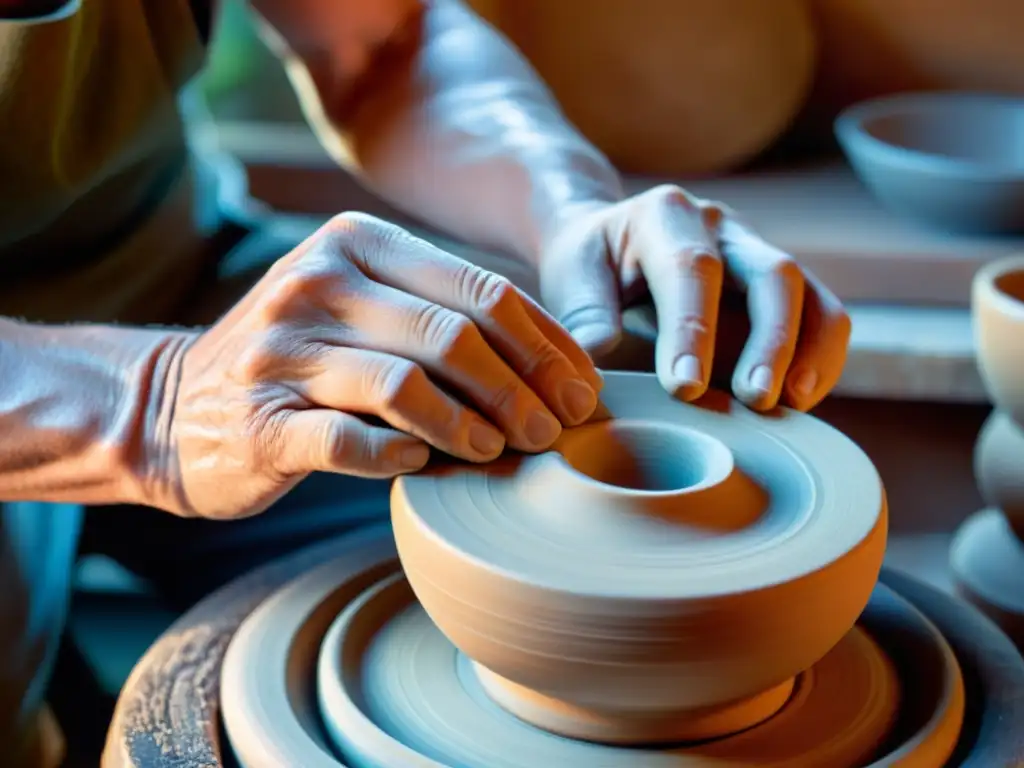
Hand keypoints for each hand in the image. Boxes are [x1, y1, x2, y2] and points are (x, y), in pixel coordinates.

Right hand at [155, 213, 601, 518]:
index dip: (545, 346)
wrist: (175, 407)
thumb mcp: (367, 309)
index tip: (582, 392)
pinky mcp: (259, 420)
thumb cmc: (305, 360)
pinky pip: (347, 440)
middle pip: (452, 335)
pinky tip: (426, 463)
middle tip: (556, 432)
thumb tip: (560, 360)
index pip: (480, 290)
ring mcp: (281, 350)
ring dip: (471, 426)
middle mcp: (316, 283)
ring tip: (503, 451)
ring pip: (404, 384)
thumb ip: (443, 315)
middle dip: (522, 389)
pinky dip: (399, 455)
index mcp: (357, 244)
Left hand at [539, 186, 850, 411]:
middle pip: (772, 273)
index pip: (692, 269)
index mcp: (666, 216)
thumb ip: (585, 314)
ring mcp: (756, 252)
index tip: (684, 387)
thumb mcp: (571, 277)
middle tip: (754, 400)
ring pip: (809, 293)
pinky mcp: (776, 285)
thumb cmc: (588, 264)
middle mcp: (722, 226)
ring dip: (809, 352)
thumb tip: (598, 356)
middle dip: (770, 340)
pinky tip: (799, 403)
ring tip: (793, 406)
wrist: (607, 241)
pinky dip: (819, 359)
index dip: (694, 329)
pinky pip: (819, 315)